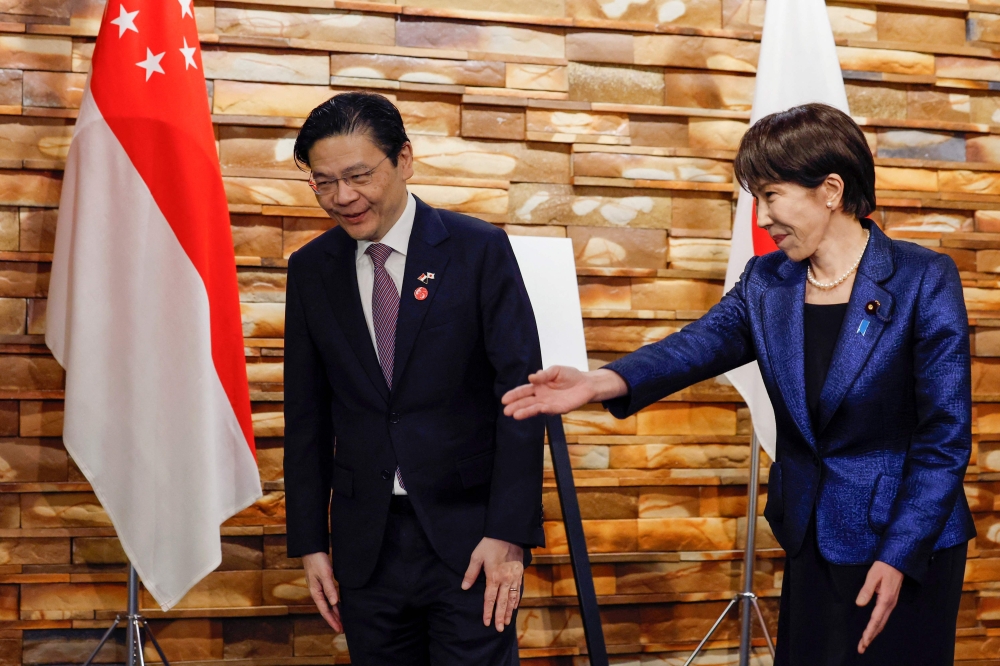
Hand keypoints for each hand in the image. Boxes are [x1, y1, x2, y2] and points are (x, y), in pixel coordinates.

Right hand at [303, 552, 341, 631]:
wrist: (312, 549)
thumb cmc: (317, 561)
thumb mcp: (325, 575)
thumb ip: (330, 589)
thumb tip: (335, 603)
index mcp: (315, 592)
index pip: (325, 610)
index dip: (332, 620)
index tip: (339, 628)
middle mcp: (317, 592)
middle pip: (326, 610)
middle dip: (334, 619)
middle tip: (342, 629)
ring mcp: (319, 588)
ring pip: (328, 604)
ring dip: (335, 612)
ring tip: (343, 621)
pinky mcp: (323, 583)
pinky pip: (329, 597)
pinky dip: (335, 603)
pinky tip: (340, 606)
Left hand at [461, 537, 524, 631]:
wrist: (509, 533)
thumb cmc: (490, 544)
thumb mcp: (477, 556)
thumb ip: (471, 573)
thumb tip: (464, 587)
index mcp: (493, 576)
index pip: (490, 598)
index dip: (487, 611)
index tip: (486, 622)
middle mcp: (505, 579)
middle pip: (502, 602)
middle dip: (499, 616)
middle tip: (499, 629)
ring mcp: (514, 577)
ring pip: (511, 598)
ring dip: (508, 611)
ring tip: (506, 622)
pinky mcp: (519, 573)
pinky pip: (518, 590)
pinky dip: (516, 600)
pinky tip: (514, 607)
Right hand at [502, 367, 626, 419]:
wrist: (586, 384)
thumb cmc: (571, 376)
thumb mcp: (556, 370)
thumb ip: (545, 375)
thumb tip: (531, 377)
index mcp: (539, 385)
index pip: (524, 390)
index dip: (514, 394)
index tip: (504, 399)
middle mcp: (541, 396)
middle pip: (525, 401)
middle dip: (515, 405)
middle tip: (505, 410)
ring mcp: (547, 403)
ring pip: (533, 407)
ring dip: (523, 411)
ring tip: (514, 415)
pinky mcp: (556, 409)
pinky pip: (544, 410)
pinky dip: (536, 411)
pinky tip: (528, 412)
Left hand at [855, 560, 903, 653]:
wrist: (897, 562)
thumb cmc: (883, 567)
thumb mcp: (872, 576)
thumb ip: (866, 590)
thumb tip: (859, 604)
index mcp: (885, 600)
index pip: (876, 620)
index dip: (869, 632)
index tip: (863, 642)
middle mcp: (890, 604)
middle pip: (879, 625)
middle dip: (870, 637)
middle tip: (862, 648)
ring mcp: (891, 603)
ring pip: (882, 622)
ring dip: (873, 633)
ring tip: (865, 642)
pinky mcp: (890, 601)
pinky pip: (883, 617)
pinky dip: (877, 626)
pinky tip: (873, 629)